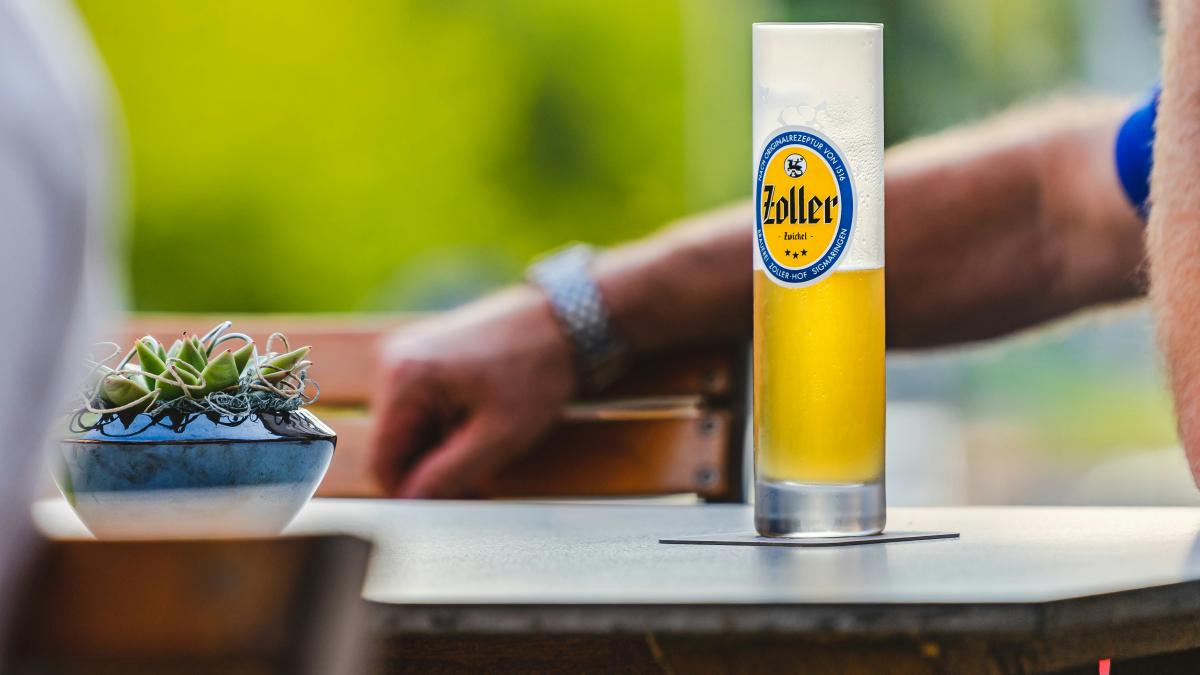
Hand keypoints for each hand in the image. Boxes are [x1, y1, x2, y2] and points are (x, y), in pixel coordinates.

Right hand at [369, 286, 575, 497]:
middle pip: (394, 445)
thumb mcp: (497, 437)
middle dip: (430, 472)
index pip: (382, 460)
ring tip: (485, 457)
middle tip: (477, 489)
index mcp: (403, 379)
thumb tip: (410, 504)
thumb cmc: (537, 370)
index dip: (410, 494)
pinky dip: (445, 429)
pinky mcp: (425, 356)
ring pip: (409, 430)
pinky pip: (421, 409)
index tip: (448, 510)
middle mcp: (393, 361)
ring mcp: (407, 355)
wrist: (565, 320)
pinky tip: (478, 432)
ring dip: (440, 451)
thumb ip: (448, 476)